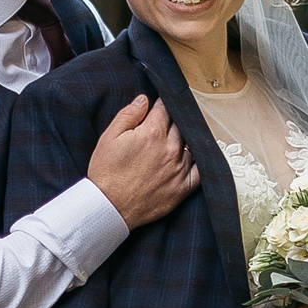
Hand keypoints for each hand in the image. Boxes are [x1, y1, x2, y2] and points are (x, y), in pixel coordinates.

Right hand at [86, 95, 197, 226]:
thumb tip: (144, 100)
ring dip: (185, 139)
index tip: (160, 106)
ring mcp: (179, 168)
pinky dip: (200, 161)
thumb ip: (128, 115)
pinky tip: (195, 157)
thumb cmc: (106, 174)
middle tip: (166, 123)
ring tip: (177, 140)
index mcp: (152, 133)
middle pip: (179, 124)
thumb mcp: (109, 138)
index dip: (162, 105)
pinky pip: (201, 169)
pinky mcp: (183, 187)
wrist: (109, 207)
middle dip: (173, 121)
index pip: (165, 109)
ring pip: (191, 144)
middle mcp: (170, 149)